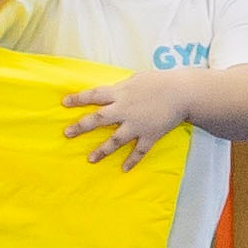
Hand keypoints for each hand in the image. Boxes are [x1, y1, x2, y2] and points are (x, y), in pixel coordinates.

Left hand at [61, 68, 191, 167]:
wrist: (183, 93)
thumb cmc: (160, 81)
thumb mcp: (136, 79)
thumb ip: (121, 88)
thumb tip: (110, 93)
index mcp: (120, 93)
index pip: (94, 95)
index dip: (78, 99)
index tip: (64, 103)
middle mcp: (125, 110)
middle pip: (98, 119)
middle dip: (81, 126)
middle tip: (67, 133)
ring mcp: (137, 125)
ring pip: (116, 140)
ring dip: (102, 150)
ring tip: (91, 159)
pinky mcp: (150, 135)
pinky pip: (139, 151)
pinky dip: (132, 160)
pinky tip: (124, 169)